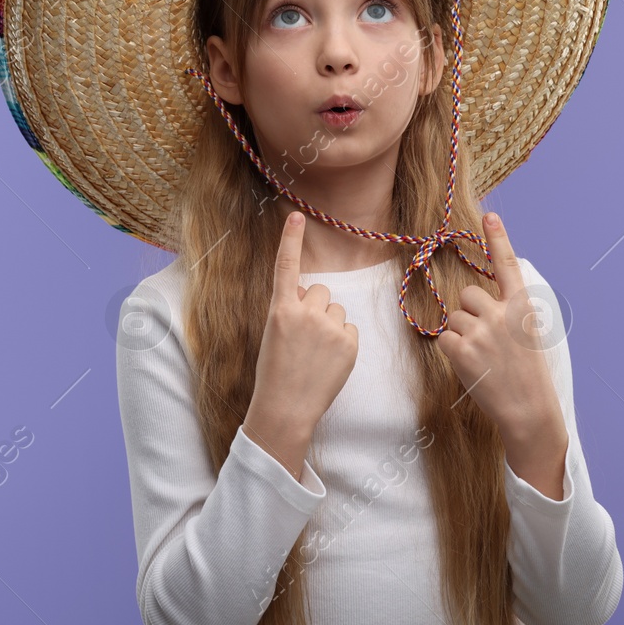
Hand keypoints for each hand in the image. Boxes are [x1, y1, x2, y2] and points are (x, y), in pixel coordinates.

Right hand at [244, 213, 358, 474]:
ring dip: (329, 324)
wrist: (286, 409)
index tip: (296, 215)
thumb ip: (290, 310)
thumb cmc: (275, 373)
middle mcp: (305, 312)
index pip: (286, 267)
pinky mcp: (349, 342)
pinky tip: (328, 360)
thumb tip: (309, 294)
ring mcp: (329, 327)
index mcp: (280, 309)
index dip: (290, 239)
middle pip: (320, 290)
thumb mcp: (273, 335)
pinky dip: (343, 341)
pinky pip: (350, 328)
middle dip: (315, 306)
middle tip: (304, 336)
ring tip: (315, 352)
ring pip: (337, 309)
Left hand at [434, 212, 564, 443]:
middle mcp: (501, 313)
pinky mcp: (462, 350)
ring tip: (482, 357)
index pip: (508, 265)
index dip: (499, 238)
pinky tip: (471, 365)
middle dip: (470, 313)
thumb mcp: (525, 334)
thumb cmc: (526, 373)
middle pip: (467, 295)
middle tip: (487, 340)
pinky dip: (452, 351)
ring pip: (454, 318)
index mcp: (521, 307)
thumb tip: (474, 300)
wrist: (529, 409)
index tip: (490, 215)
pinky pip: (444, 338)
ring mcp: (480, 331)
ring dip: (462, 335)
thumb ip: (505, 313)